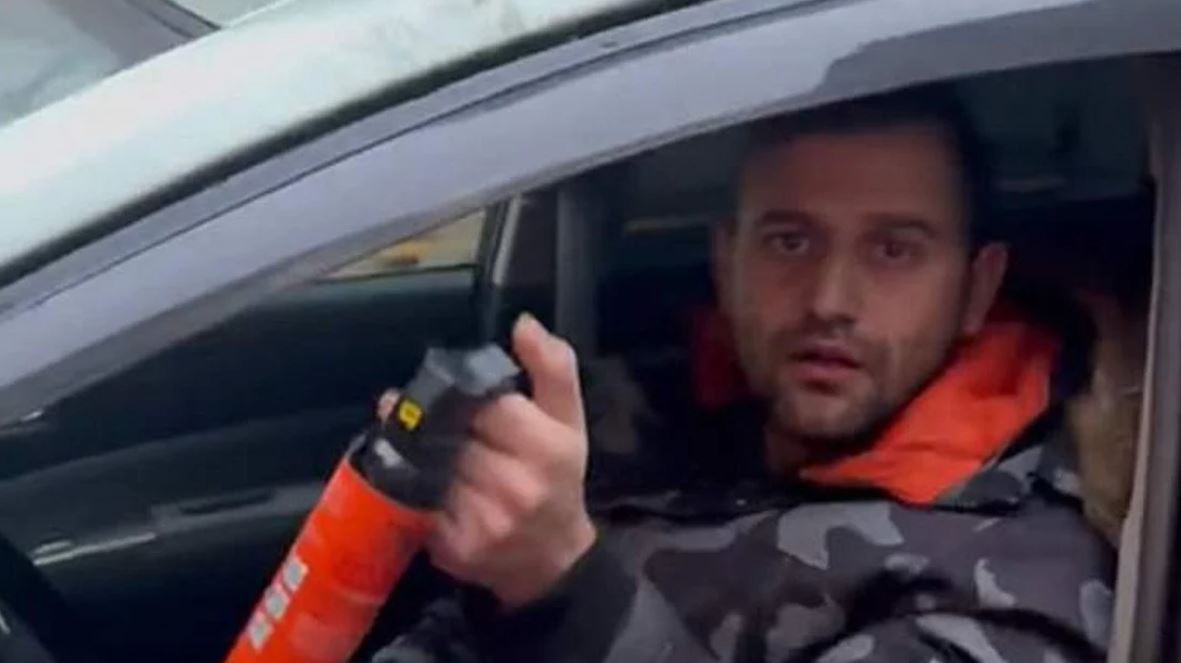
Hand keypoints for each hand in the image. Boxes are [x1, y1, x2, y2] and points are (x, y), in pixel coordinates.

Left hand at [378, 314, 595, 607]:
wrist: (553, 560)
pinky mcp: (453, 547)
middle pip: (450, 433)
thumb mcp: (569, 420)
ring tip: (423, 446)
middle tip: (432, 417)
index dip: (464, 394)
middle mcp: (514, 486)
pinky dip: (414, 488)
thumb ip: (552, 367)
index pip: (483, 403)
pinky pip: (417, 502)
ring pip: (428, 465)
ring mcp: (482, 521)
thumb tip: (523, 324)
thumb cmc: (559, 479)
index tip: (459, 396)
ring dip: (419, 453)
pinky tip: (423, 481)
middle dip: (437, 423)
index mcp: (546, 448)